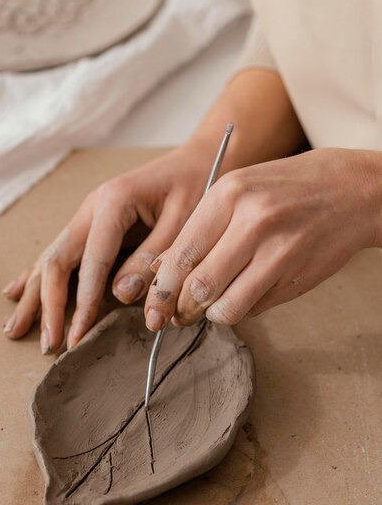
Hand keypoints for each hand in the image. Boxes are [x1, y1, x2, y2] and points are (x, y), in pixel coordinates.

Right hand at [2, 144, 217, 352]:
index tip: (78, 336)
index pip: (92, 260)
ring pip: (50, 258)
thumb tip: (121, 295)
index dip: (84, 302)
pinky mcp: (90, 225)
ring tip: (15, 328)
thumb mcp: (185, 221)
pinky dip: (36, 276)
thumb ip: (153, 258)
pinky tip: (16, 292)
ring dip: (34, 296)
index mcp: (113, 202)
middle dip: (50, 305)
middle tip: (50, 344)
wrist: (198, 160)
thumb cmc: (196, 187)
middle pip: (57, 259)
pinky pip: (58, 253)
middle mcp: (91, 207)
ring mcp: (86, 215)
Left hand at [144, 148, 381, 328]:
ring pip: (226, 306)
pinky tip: (243, 294)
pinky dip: (241, 309)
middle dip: (181, 309)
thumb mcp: (236, 193)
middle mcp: (253, 221)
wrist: (349, 189)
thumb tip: (161, 272)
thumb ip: (199, 230)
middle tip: (177, 314)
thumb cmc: (282, 190)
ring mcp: (279, 251)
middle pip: (199, 286)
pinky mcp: (296, 276)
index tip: (155, 304)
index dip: (162, 288)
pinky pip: (254, 308)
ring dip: (211, 315)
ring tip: (209, 307)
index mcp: (229, 195)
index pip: (182, 254)